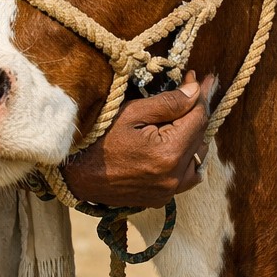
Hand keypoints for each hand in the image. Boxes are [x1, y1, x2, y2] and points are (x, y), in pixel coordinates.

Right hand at [62, 71, 216, 208]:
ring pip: (198, 157)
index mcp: (168, 154)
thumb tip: (196, 92)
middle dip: (198, 110)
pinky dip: (189, 158)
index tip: (200, 78)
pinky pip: (188, 176)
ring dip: (195, 134)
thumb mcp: (132, 113)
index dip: (201, 95)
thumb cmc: (99, 139)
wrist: (75, 175)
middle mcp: (173, 177)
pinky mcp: (161, 198)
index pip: (198, 118)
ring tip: (185, 114)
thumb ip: (169, 103)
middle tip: (193, 88)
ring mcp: (168, 191)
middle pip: (200, 136)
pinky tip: (180, 143)